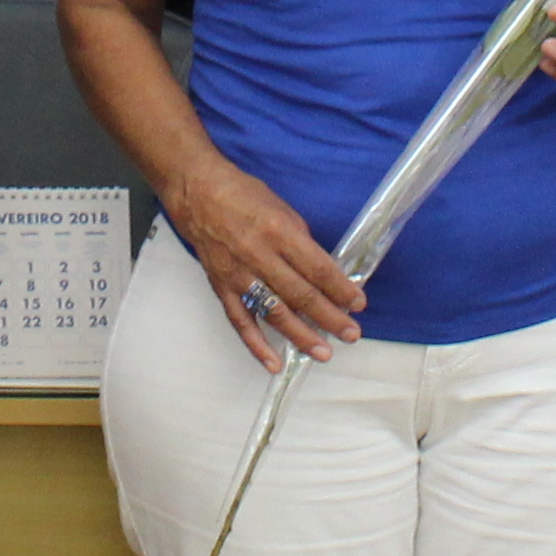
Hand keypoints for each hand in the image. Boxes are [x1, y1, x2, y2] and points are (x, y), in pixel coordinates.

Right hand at [172, 164, 361, 371]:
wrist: (197, 193)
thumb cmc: (243, 195)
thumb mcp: (281, 208)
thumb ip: (300, 241)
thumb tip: (321, 271)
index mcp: (279, 232)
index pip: (317, 267)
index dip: (340, 289)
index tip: (358, 303)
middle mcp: (259, 256)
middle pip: (300, 295)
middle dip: (329, 318)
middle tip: (351, 334)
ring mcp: (238, 275)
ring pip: (273, 312)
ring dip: (300, 336)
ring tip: (323, 352)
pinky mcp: (221, 286)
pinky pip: (240, 320)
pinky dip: (256, 344)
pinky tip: (274, 362)